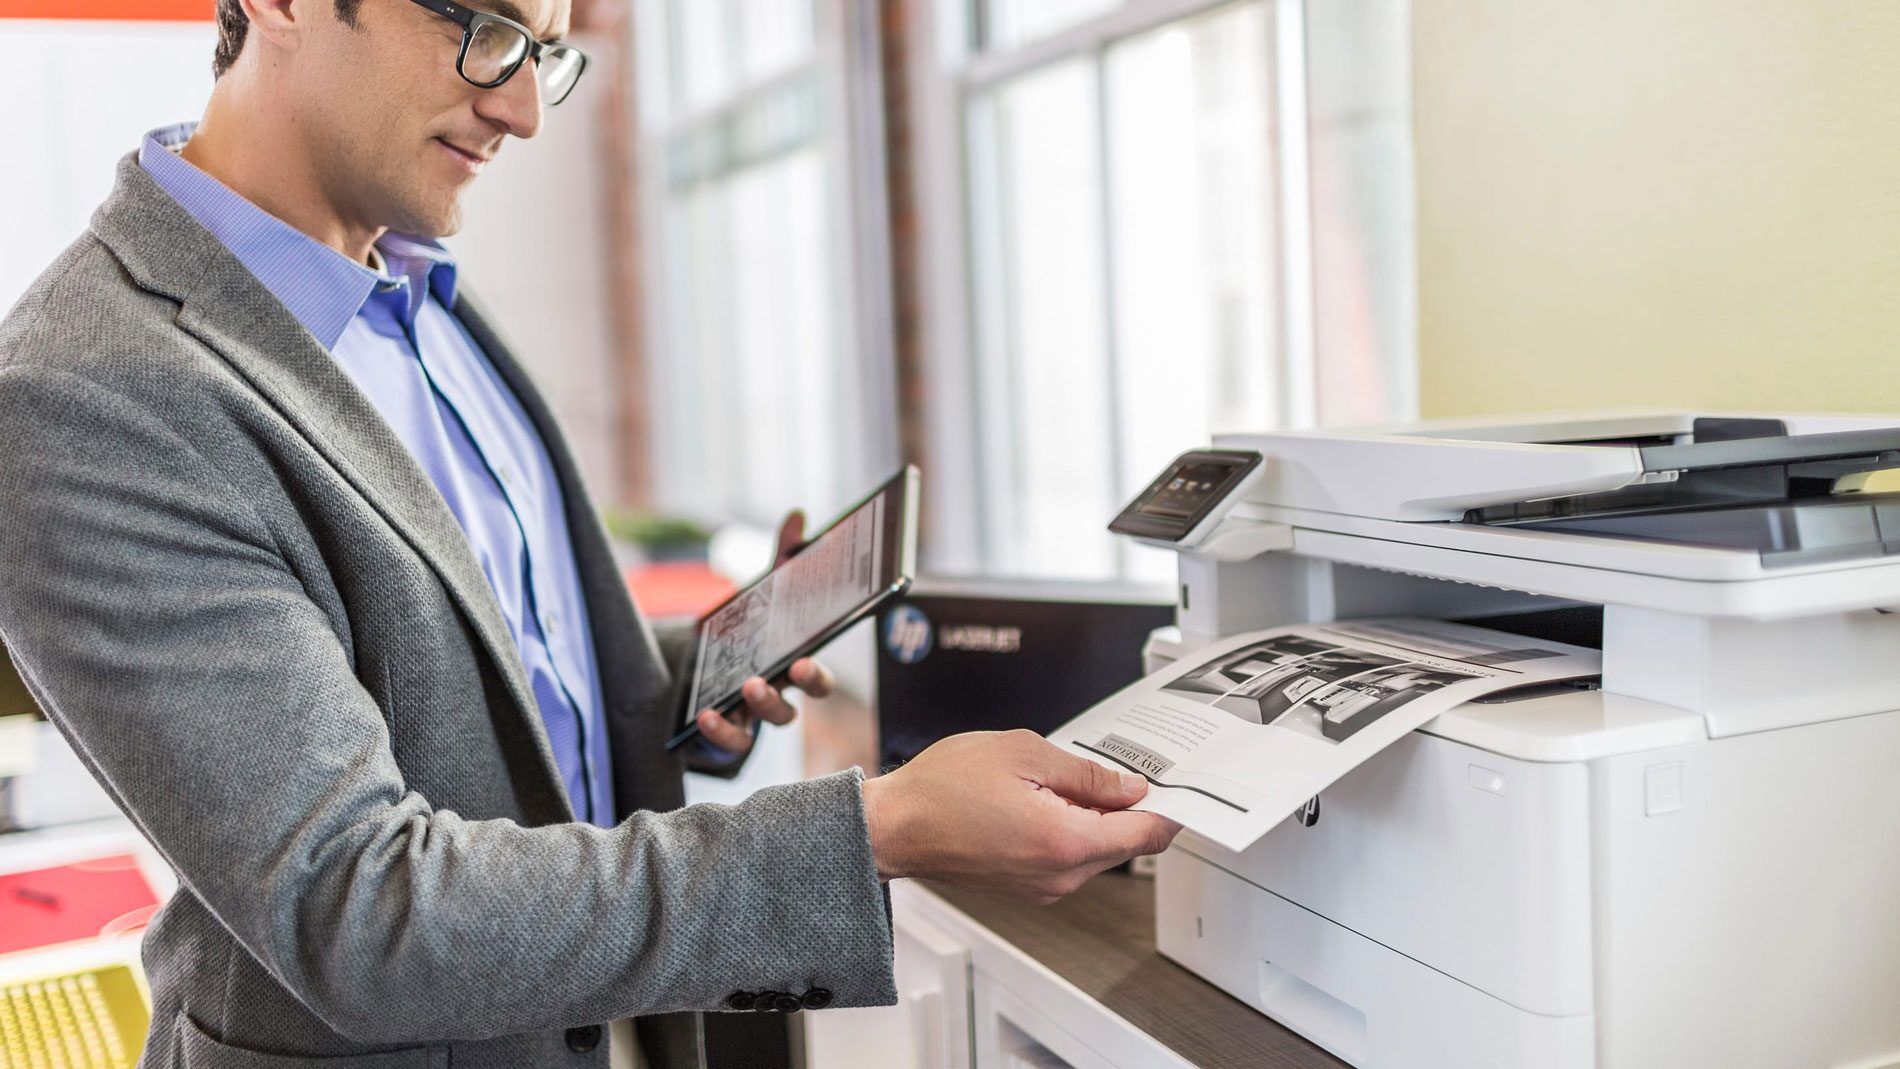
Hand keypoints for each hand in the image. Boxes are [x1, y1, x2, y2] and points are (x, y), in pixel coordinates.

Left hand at [695, 510, 834, 753]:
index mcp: (790, 667)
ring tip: (748, 685)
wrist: (701, 662)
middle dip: (798, 689)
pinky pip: (732, 741)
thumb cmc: (748, 629)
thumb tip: (797, 516)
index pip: (817, 682)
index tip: (805, 660)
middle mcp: (776, 694)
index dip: (816, 676)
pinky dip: (722, 732)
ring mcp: (750, 715)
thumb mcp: (763, 593)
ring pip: (768, 724)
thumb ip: (782, 558)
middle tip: (792, 668)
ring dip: (764, 707)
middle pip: (797, 706)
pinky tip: (707, 714)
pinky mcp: (725, 726)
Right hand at [860, 729, 1181, 903]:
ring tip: (1059, 778)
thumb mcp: (1023, 753)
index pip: (1147, 835)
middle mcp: (1060, 876)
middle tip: (1115, 766)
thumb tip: (1130, 787)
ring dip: (1095, 817)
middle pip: (1126, 845)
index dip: (1169, 807)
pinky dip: (1070, 830)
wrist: (892, 827)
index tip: (1178, 785)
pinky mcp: (1028, 888)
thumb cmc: (942, 788)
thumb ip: (1086, 773)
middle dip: (1129, 807)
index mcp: (1065, 842)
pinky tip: (1043, 799)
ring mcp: (1044, 887)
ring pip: (1098, 851)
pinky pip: (1070, 858)